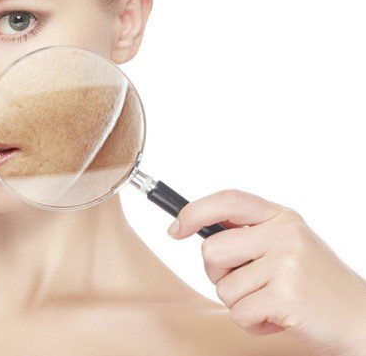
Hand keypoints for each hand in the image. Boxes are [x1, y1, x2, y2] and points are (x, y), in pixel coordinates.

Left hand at [167, 188, 365, 355]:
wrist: (360, 319)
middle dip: (219, 273)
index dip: (195, 211)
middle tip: (249, 284)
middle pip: (212, 250)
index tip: (176, 229)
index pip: (228, 200)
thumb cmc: (315, 284)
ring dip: (241, 303)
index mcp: (282, 217)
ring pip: (223, 286)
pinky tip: (280, 319)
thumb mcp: (288, 245)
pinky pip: (239, 312)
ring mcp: (287, 264)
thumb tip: (193, 227)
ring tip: (273, 302)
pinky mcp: (286, 296)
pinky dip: (253, 323)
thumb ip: (250, 233)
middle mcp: (285, 234)